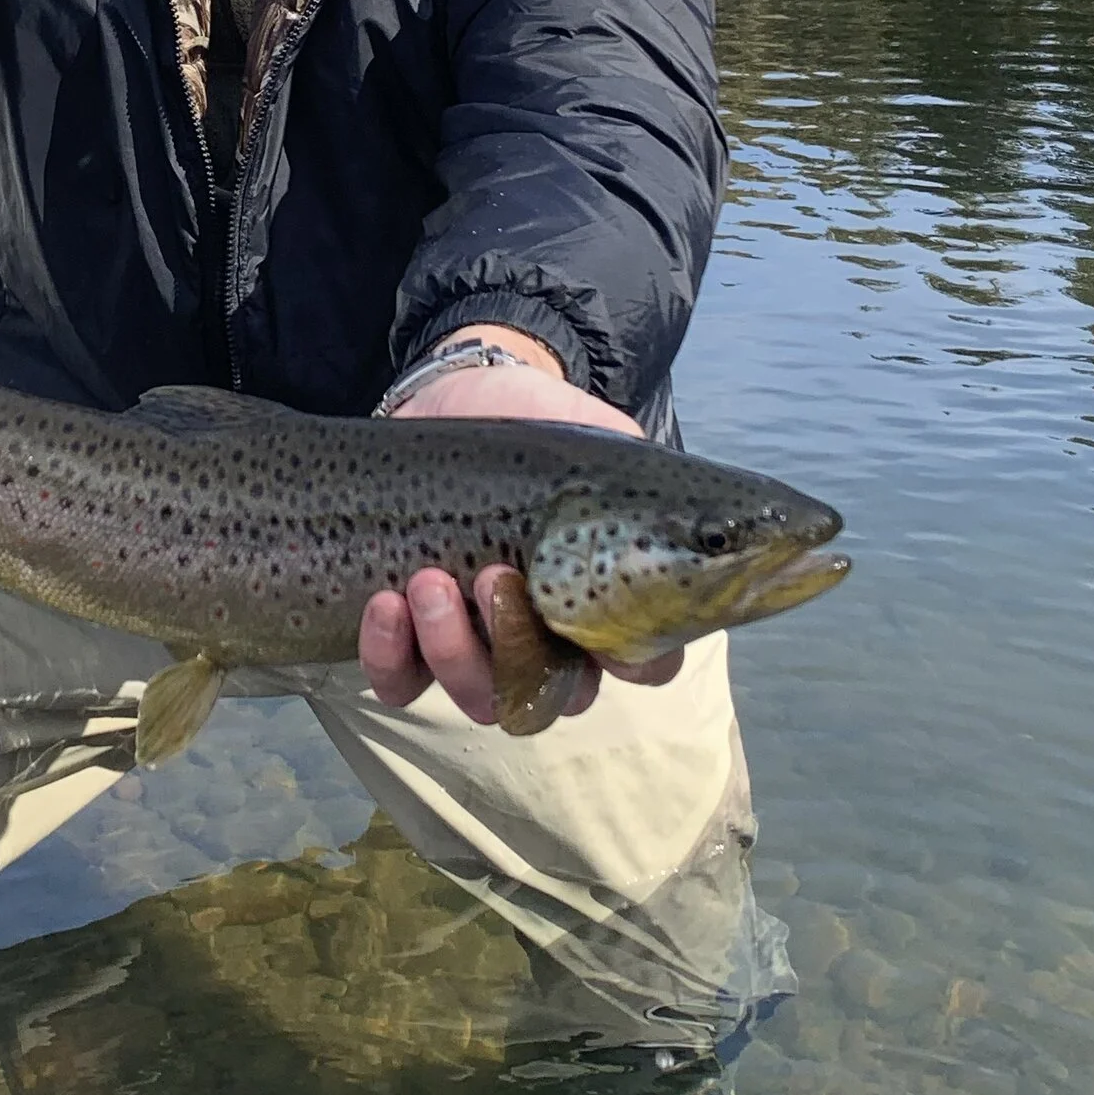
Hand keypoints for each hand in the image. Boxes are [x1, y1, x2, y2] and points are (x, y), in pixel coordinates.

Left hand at [356, 331, 683, 724]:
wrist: (452, 396)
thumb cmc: (538, 422)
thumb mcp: (597, 441)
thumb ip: (648, 481)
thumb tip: (706, 515)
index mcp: (606, 603)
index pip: (645, 665)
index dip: (634, 663)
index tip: (609, 631)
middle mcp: (546, 641)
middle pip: (554, 698)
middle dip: (518, 651)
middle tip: (495, 578)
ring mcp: (476, 645)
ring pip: (478, 698)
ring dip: (453, 649)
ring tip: (429, 580)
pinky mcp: (407, 638)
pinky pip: (402, 683)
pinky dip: (390, 654)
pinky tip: (386, 603)